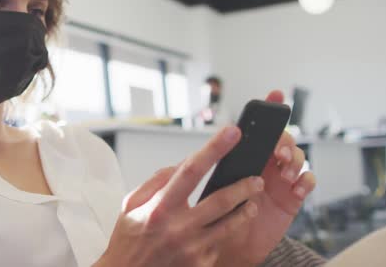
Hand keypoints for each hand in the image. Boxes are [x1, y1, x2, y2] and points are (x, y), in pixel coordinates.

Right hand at [96, 127, 263, 266]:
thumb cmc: (128, 238)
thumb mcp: (131, 204)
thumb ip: (157, 181)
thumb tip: (182, 164)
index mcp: (160, 208)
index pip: (192, 170)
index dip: (214, 149)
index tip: (232, 133)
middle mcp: (179, 228)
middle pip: (222, 200)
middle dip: (245, 185)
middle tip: (257, 178)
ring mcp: (193, 249)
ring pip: (231, 224)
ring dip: (246, 209)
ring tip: (251, 200)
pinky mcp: (201, 264)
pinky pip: (220, 243)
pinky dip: (225, 232)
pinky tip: (222, 227)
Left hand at [216, 90, 317, 265]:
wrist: (228, 249)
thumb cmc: (216, 219)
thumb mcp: (204, 192)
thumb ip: (201, 175)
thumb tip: (193, 157)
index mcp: (241, 158)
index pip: (254, 129)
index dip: (266, 109)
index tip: (274, 94)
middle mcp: (262, 165)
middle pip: (281, 139)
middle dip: (283, 139)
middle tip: (276, 152)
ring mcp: (279, 180)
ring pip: (296, 157)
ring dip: (294, 160)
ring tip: (283, 175)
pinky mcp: (291, 198)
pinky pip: (307, 181)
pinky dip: (306, 180)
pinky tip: (296, 187)